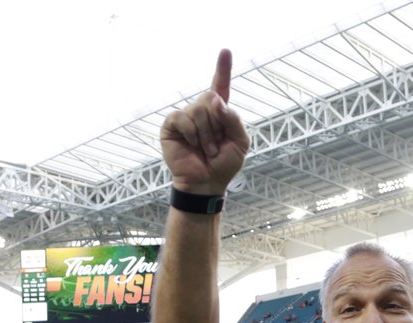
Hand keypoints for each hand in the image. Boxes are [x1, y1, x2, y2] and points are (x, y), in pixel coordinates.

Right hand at [161, 49, 250, 194]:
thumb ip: (233, 119)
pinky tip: (192, 145)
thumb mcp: (240, 141)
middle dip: (218, 124)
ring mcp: (186, 116)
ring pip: (199, 110)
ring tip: (206, 150)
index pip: (221, 86)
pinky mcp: (171, 125)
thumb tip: (215, 100)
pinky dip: (192, 133)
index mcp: (220, 112)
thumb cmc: (224, 163)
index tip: (225, 51)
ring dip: (207, 134)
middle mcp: (202, 110)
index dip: (223, 68)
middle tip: (216, 146)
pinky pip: (183, 117)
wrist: (207, 182)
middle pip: (211, 98)